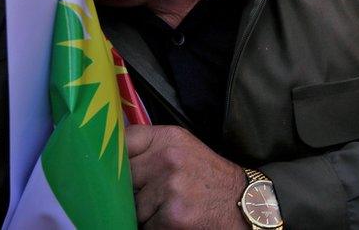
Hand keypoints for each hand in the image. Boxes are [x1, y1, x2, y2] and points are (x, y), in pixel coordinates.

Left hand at [127, 125, 247, 229]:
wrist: (244, 204)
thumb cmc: (209, 179)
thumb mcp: (185, 149)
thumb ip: (153, 148)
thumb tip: (113, 157)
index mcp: (170, 138)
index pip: (125, 141)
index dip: (119, 158)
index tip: (118, 168)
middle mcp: (168, 158)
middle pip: (123, 176)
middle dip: (132, 189)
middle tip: (152, 193)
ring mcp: (170, 187)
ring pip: (132, 205)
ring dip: (144, 211)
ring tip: (168, 207)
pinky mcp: (172, 216)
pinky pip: (146, 225)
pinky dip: (156, 227)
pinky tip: (174, 219)